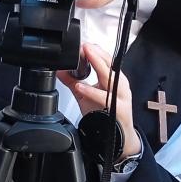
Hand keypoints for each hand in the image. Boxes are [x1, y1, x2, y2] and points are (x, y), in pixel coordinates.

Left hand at [57, 43, 141, 158]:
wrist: (118, 137)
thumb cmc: (105, 114)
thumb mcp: (85, 95)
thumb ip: (73, 82)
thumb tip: (59, 70)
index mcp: (114, 79)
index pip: (106, 59)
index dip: (95, 50)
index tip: (82, 44)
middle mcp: (119, 85)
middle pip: (110, 65)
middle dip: (97, 54)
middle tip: (84, 46)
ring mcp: (121, 96)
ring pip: (111, 78)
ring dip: (98, 66)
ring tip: (85, 57)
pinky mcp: (119, 109)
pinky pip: (106, 98)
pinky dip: (93, 91)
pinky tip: (82, 87)